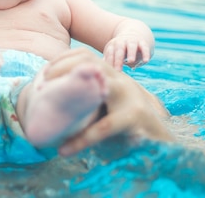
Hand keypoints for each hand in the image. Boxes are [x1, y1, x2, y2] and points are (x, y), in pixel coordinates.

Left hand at [42, 48, 172, 155]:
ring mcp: (128, 95)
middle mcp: (121, 80)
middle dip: (62, 68)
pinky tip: (65, 150)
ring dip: (69, 92)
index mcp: (112, 75)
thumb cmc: (128, 122)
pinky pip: (103, 127)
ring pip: (95, 86)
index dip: (62, 59)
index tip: (43, 72)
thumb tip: (56, 95)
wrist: (163, 140)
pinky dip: (81, 140)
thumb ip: (90, 94)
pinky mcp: (134, 117)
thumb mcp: (107, 102)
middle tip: (41, 84)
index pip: (85, 54)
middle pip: (89, 61)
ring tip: (46, 102)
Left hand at [103, 35, 151, 69]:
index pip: (110, 53)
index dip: (109, 62)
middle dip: (118, 60)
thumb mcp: (114, 53)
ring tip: (131, 61)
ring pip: (131, 46)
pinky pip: (144, 47)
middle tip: (117, 70)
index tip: (109, 72)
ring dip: (131, 53)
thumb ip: (109, 60)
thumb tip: (101, 69)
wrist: (133, 34)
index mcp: (113, 45)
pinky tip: (146, 61)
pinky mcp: (142, 42)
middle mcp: (122, 42)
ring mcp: (132, 41)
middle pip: (119, 50)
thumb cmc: (121, 49)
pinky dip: (145, 53)